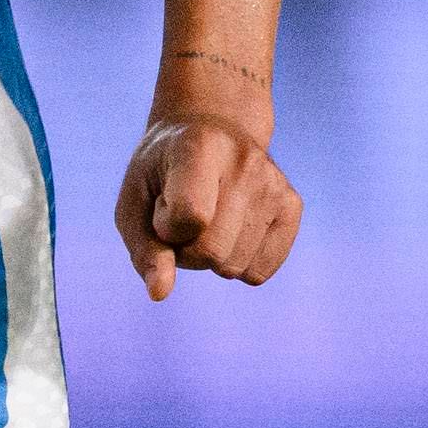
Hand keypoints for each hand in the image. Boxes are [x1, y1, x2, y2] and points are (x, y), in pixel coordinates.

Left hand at [113, 111, 302, 298]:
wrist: (209, 133)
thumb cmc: (161, 175)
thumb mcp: (135, 203)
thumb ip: (144, 250)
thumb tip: (160, 293)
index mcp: (199, 147)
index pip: (190, 217)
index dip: (165, 229)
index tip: (162, 205)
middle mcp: (245, 161)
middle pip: (211, 251)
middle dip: (185, 249)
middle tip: (182, 218)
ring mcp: (274, 183)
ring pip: (234, 266)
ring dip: (210, 258)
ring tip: (207, 220)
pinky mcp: (293, 205)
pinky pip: (259, 272)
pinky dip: (236, 265)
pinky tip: (231, 231)